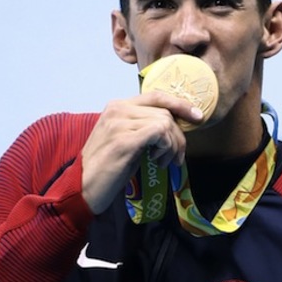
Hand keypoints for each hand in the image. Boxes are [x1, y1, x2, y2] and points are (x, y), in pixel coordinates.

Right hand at [80, 91, 203, 214]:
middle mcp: (118, 109)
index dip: (180, 104)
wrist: (83, 186)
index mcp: (118, 106)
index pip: (156, 95)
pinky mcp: (124, 140)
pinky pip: (159, 133)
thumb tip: (174, 126)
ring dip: (172, 146)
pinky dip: (166, 147)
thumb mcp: (126, 138)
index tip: (197, 116)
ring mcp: (120, 123)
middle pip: (165, 112)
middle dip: (178, 136)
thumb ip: (144, 126)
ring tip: (163, 162)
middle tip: (176, 158)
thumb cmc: (107, 166)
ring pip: (165, 123)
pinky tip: (157, 161)